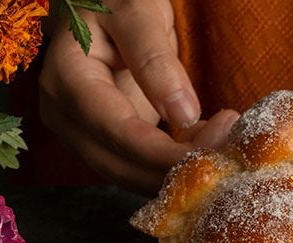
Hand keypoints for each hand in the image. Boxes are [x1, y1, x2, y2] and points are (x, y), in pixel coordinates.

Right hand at [38, 0, 238, 192]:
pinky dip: (168, 167)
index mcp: (67, 80)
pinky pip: (133, 167)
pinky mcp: (99, 141)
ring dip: (174, 175)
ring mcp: (78, 132)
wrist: (100, 6)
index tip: (214, 147)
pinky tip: (202, 149)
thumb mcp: (137, 13)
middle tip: (229, 153)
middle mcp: (64, 115)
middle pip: (119, 164)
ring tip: (221, 149)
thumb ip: (155, 58)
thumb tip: (182, 114)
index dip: (164, 152)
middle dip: (174, 170)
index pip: (116, 132)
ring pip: (126, 175)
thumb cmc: (116, 1)